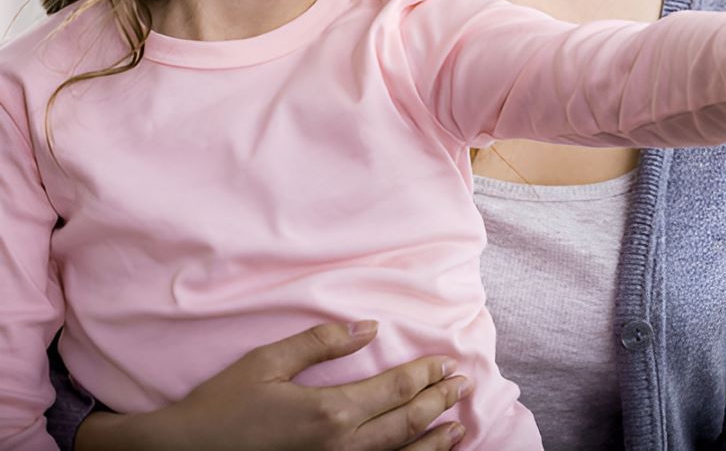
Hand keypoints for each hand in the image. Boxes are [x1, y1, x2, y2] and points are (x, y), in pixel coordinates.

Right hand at [75, 321, 466, 450]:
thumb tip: (369, 327)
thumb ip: (322, 342)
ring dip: (432, 441)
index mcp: (329, 411)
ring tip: (457, 428)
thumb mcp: (267, 362)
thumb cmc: (221, 406)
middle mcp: (339, 446)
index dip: (426, 375)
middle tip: (463, 386)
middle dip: (438, 402)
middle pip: (405, 422)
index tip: (447, 363)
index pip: (395, 389)